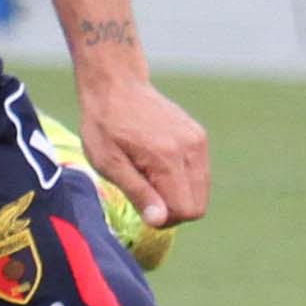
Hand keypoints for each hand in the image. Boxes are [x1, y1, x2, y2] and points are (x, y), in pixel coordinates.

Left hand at [71, 65, 208, 231]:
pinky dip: (182, 178)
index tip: (142, 204)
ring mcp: (198, 141)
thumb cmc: (104, 126)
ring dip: (178, 194)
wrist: (116, 85)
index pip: (185, 211)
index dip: (164, 218)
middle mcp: (190, 149)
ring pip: (201, 191)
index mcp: (167, 158)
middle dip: (173, 210)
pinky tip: (158, 164)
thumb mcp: (109, 163)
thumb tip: (160, 221)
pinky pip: (200, 173)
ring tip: (150, 176)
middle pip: (198, 206)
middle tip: (145, 193)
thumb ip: (138, 193)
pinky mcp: (199, 136)